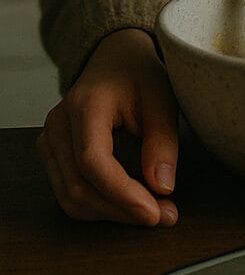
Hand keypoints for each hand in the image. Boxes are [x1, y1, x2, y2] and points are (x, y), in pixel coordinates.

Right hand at [36, 28, 179, 225]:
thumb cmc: (139, 75)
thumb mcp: (162, 98)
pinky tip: (130, 203)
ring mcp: (49, 141)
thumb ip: (162, 141)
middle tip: (165, 217)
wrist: (115, 58)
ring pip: (70, 197)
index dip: (122, 193)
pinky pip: (69, 192)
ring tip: (153, 212)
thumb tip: (162, 187)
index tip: (154, 212)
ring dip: (111, 214)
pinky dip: (100, 206)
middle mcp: (58, 124)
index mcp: (84, 105)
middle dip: (121, 210)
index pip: (92, 161)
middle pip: (78, 186)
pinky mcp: (53, 155)